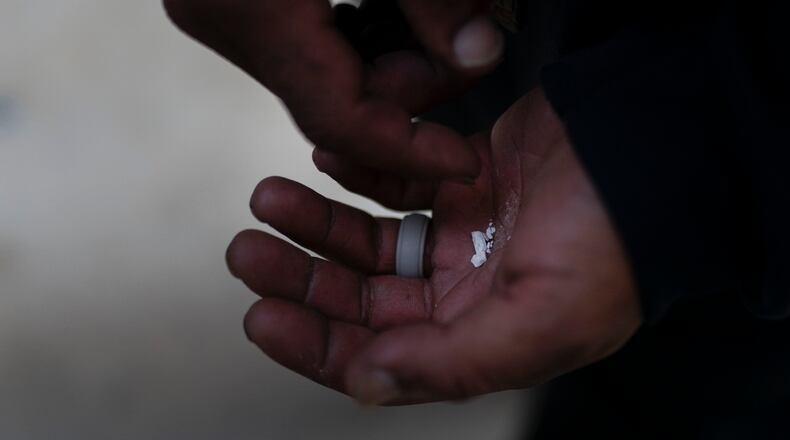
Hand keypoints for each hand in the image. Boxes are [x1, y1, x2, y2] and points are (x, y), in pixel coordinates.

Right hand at [164, 0, 503, 178]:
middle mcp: (222, 19)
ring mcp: (217, 7)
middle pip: (333, 100)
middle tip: (462, 46)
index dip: (409, 150)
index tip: (461, 161)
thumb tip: (476, 55)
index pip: (341, 121)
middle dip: (408, 86)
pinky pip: (300, 42)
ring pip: (317, 73)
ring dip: (383, 59)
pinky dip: (353, 35)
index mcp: (255, 7)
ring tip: (431, 17)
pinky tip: (386, 6)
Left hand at [226, 89, 641, 403]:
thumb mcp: (542, 320)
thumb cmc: (616, 242)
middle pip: (363, 296)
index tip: (261, 317)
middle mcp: (467, 291)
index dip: (316, 344)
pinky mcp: (466, 176)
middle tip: (248, 250)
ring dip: (319, 222)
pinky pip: (398, 178)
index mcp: (482, 337)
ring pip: (371, 238)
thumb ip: (453, 362)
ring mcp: (465, 231)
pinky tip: (326, 162)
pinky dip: (360, 171)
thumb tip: (368, 382)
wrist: (658, 150)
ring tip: (269, 200)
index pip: (381, 356)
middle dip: (301, 277)